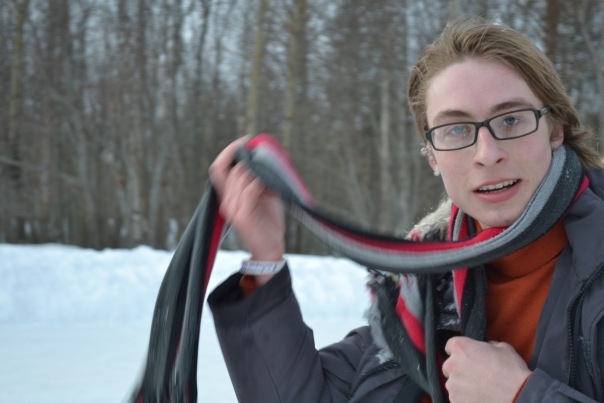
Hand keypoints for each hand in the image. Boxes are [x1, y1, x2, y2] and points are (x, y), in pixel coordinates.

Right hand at [209, 136, 284, 263]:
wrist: (270, 249)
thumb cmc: (269, 223)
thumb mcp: (265, 196)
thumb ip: (261, 180)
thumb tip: (267, 160)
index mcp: (228, 195)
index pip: (218, 168)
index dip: (228, 151)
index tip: (245, 141)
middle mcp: (226, 201)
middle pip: (228, 169)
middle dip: (246, 158)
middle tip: (263, 154)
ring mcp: (232, 209)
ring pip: (239, 177)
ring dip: (255, 170)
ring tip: (268, 171)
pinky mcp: (241, 217)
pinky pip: (249, 191)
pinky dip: (259, 182)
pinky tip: (267, 182)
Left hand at [442, 336, 530, 402]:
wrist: (518, 396)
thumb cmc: (511, 371)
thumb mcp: (502, 348)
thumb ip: (487, 346)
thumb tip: (486, 348)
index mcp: (460, 347)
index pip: (450, 346)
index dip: (460, 351)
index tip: (467, 356)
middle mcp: (452, 364)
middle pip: (450, 365)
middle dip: (460, 368)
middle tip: (476, 374)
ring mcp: (452, 385)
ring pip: (454, 382)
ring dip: (463, 384)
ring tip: (480, 388)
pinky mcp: (455, 401)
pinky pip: (457, 397)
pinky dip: (465, 397)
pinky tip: (479, 397)